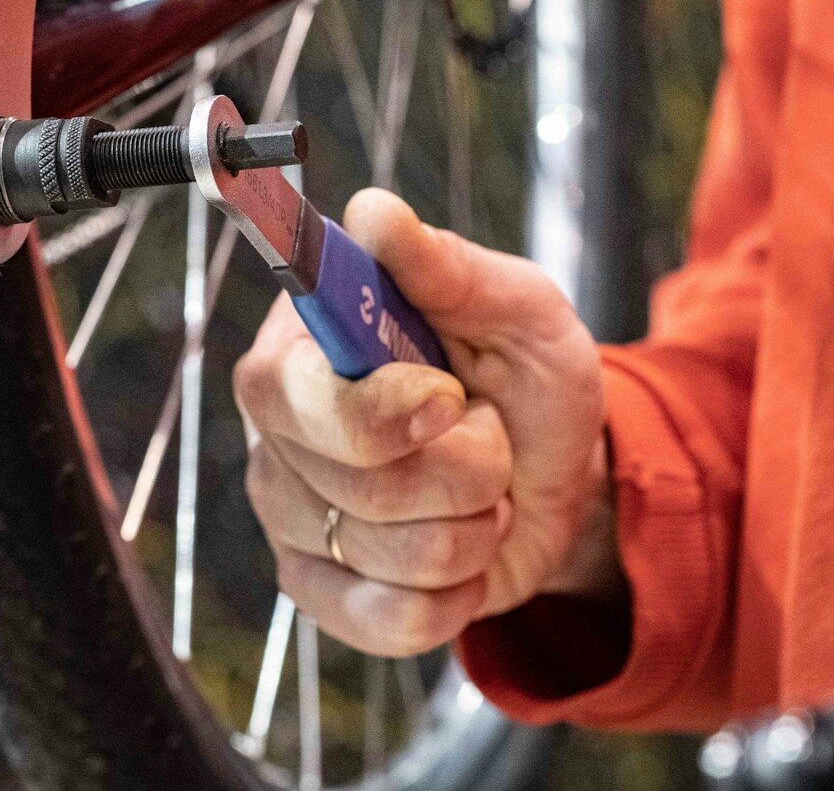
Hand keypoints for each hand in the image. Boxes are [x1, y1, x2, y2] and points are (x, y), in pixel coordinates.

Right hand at [233, 189, 618, 656]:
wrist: (556, 478)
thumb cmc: (526, 378)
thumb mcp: (518, 306)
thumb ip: (446, 265)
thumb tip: (373, 212)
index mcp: (303, 347)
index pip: (297, 395)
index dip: (382, 411)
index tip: (450, 396)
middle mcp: (277, 432)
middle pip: (363, 485)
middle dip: (467, 467)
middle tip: (483, 433)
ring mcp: (291, 518)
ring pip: (397, 555)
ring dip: (476, 524)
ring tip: (478, 487)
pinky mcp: (319, 593)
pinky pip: (395, 622)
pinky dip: (460, 590)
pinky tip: (461, 549)